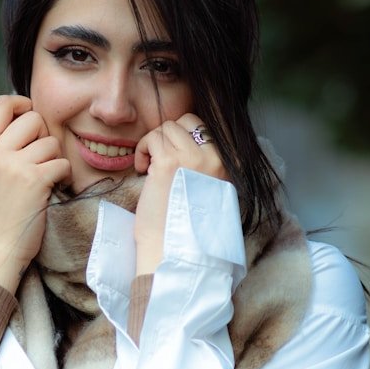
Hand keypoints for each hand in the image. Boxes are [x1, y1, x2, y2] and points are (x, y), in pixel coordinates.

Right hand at [0, 95, 70, 291]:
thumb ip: (0, 145)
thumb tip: (27, 116)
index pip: (1, 104)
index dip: (22, 103)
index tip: (30, 115)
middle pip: (33, 118)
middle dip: (43, 136)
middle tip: (39, 160)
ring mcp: (14, 166)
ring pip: (51, 142)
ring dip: (54, 160)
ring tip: (44, 179)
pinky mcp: (35, 180)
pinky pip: (62, 163)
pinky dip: (64, 176)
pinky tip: (54, 188)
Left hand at [133, 114, 229, 274]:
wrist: (173, 249)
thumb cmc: (185, 227)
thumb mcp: (207, 191)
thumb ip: (205, 167)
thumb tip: (188, 142)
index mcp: (226, 165)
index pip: (208, 129)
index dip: (185, 137)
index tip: (173, 157)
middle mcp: (214, 157)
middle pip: (189, 120)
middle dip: (169, 134)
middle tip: (160, 159)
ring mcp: (192, 157)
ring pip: (168, 127)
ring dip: (153, 143)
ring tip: (150, 168)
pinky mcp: (169, 162)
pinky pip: (152, 138)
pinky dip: (143, 150)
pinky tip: (144, 171)